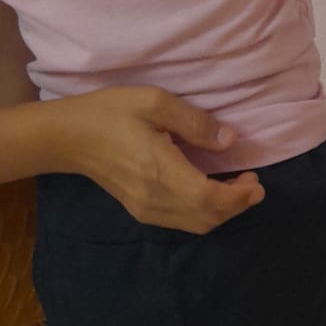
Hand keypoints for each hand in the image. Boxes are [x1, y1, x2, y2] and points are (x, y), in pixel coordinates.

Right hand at [53, 86, 264, 232]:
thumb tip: (229, 140)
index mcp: (160, 171)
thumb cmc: (111, 112)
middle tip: (252, 182)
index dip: (238, 197)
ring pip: (195, 224)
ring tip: (236, 186)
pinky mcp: (140, 209)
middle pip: (206, 218)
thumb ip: (194, 122)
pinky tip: (209, 190)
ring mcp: (145, 209)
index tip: (256, 182)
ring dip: (221, 211)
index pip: (208, 199)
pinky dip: (204, 212)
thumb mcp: (155, 102)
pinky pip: (181, 221)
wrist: (69, 136)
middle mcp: (155, 199)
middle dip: (236, 205)